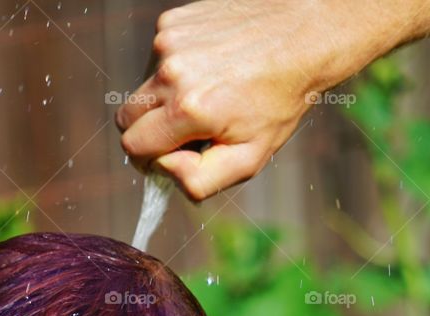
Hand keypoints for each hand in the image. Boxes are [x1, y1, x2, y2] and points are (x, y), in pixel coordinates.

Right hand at [115, 0, 348, 201]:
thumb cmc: (278, 102)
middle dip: (150, 129)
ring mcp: (169, 41)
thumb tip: (165, 169)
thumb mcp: (249, 159)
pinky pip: (157, 57)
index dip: (150, 157)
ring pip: (144, 86)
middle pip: (127, 116)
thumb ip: (200, 181)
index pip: (133, 147)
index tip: (174, 153)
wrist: (302, 35)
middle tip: (186, 130)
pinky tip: (210, 66)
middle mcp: (171, 72)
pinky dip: (177, 68)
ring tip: (208, 92)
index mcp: (187, 110)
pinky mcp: (173, 21)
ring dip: (166, 97)